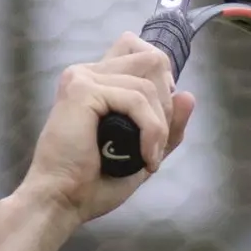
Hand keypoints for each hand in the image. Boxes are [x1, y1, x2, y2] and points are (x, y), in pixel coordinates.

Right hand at [16, 32, 196, 224]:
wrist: (62, 202)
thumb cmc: (93, 184)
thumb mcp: (142, 152)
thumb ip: (166, 126)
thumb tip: (189, 94)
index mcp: (95, 81)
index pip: (136, 47)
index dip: (161, 77)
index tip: (158, 117)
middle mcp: (87, 73)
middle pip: (153, 60)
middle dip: (166, 105)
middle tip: (155, 145)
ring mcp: (82, 78)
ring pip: (149, 82)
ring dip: (160, 126)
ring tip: (150, 157)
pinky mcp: (82, 90)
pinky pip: (137, 99)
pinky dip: (151, 131)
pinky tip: (146, 157)